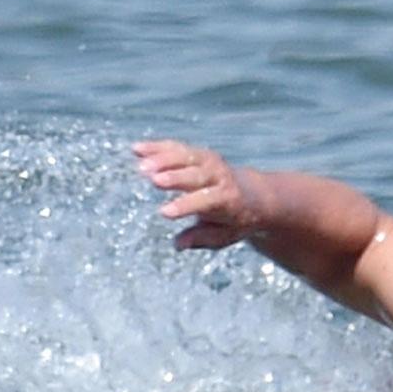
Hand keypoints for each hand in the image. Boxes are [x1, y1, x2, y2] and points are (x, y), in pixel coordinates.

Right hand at [133, 140, 262, 249]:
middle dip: (175, 177)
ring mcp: (209, 162)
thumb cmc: (235, 221)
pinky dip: (157, 147)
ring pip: (186, 157)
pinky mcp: (198, 154)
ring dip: (163, 159)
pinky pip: (178, 148)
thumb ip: (202, 238)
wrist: (256, 195)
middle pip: (196, 175)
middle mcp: (220, 177)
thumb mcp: (224, 235)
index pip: (206, 201)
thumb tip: (178, 244)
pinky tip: (136, 149)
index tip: (164, 212)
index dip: (185, 206)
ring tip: (141, 166)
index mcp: (228, 200)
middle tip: (154, 180)